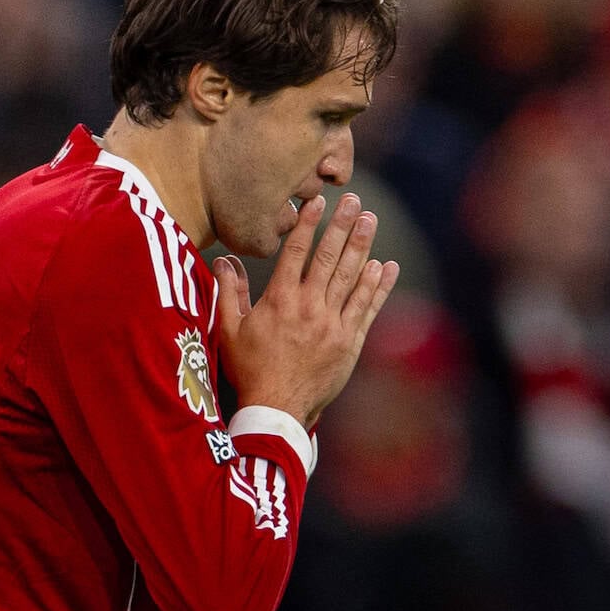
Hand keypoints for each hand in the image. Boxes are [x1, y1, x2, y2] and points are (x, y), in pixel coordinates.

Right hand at [213, 193, 399, 428]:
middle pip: (329, 258)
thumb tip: (224, 260)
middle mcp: (309, 307)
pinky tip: (385, 266)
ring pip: (351, 278)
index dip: (307, 225)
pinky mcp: (349, 342)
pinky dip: (377, 286)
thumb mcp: (230, 330)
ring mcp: (332, 324)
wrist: (277, 409)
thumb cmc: (250, 369)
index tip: (318, 201)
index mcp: (280, 300)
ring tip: (371, 222)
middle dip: (342, 226)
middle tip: (355, 202)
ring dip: (363, 247)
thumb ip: (229, 293)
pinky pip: (366, 308)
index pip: (296, 253)